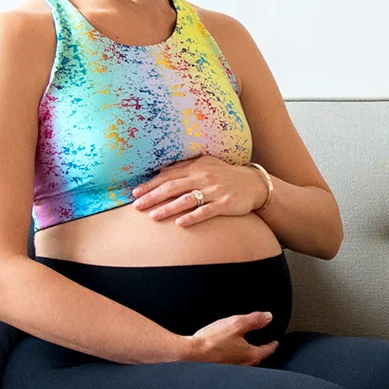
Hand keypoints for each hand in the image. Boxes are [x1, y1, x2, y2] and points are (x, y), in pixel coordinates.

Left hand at [130, 157, 264, 226]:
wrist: (254, 184)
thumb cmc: (225, 175)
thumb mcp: (206, 165)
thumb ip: (184, 167)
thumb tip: (161, 170)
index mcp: (196, 167)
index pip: (168, 176)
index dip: (150, 184)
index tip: (134, 193)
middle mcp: (203, 178)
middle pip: (172, 187)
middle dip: (152, 196)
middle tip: (136, 206)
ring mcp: (214, 191)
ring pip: (186, 200)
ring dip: (168, 208)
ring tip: (153, 216)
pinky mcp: (224, 204)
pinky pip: (205, 211)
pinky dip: (192, 217)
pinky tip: (180, 223)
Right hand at [178, 311, 277, 365]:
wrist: (189, 354)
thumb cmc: (211, 341)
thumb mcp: (235, 324)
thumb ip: (254, 320)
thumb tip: (268, 317)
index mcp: (250, 355)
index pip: (268, 350)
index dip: (273, 344)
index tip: (275, 342)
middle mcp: (243, 366)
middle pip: (257, 358)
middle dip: (261, 352)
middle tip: (264, 347)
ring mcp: (232, 370)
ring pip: (245, 363)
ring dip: (248, 356)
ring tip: (247, 350)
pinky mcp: (220, 371)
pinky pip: (233, 364)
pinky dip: (235, 359)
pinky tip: (229, 355)